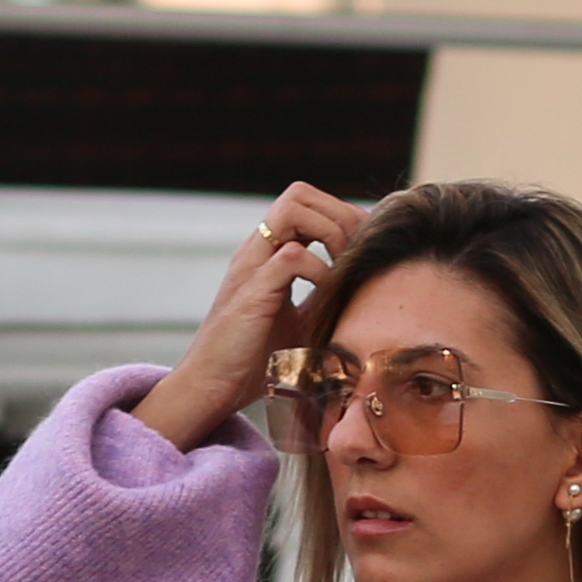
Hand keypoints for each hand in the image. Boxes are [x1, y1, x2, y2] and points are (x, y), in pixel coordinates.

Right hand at [136, 182, 371, 448]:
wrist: (212, 387)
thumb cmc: (255, 362)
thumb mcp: (302, 324)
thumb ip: (325, 300)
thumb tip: (369, 295)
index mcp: (268, 253)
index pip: (306, 203)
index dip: (340, 214)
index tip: (363, 246)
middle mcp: (257, 250)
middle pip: (299, 194)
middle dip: (339, 214)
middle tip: (359, 252)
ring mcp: (252, 266)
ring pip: (292, 210)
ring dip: (330, 232)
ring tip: (344, 267)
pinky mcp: (253, 290)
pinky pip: (293, 255)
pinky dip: (321, 270)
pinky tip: (329, 294)